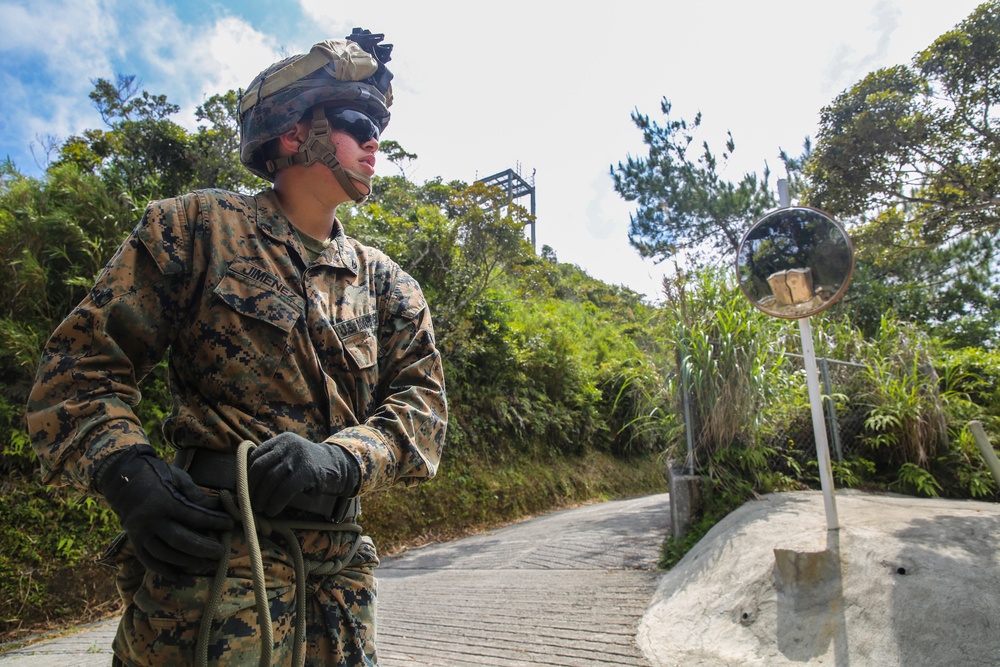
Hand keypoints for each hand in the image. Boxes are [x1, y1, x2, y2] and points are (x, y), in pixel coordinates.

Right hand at [99, 449, 233, 576]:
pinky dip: (162, 569)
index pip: (194, 516)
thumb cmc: (154, 473)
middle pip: (180, 540)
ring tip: (206, 563)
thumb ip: (195, 495)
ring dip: (187, 561)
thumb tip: (216, 508)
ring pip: (164, 554)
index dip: (214, 522)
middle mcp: (150, 519)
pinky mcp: (133, 539)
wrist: (119, 477)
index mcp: (163, 501)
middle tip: (221, 552)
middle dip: (203, 548)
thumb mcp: (177, 477)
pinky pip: (147, 559)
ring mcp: (140, 532)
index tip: (229, 524)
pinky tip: (177, 575)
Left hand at [247, 433, 359, 516]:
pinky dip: (275, 503)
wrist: (338, 466)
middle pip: (260, 467)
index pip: (256, 455)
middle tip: (248, 501)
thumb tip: (247, 483)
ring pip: (270, 480)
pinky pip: (284, 490)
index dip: (247, 473)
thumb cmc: (309, 466)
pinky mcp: (306, 473)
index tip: (243, 487)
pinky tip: (272, 510)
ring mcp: (297, 458)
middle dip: (251, 487)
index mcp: (282, 440)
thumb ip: (274, 461)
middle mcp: (288, 446)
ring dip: (261, 497)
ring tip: (259, 508)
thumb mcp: (291, 455)